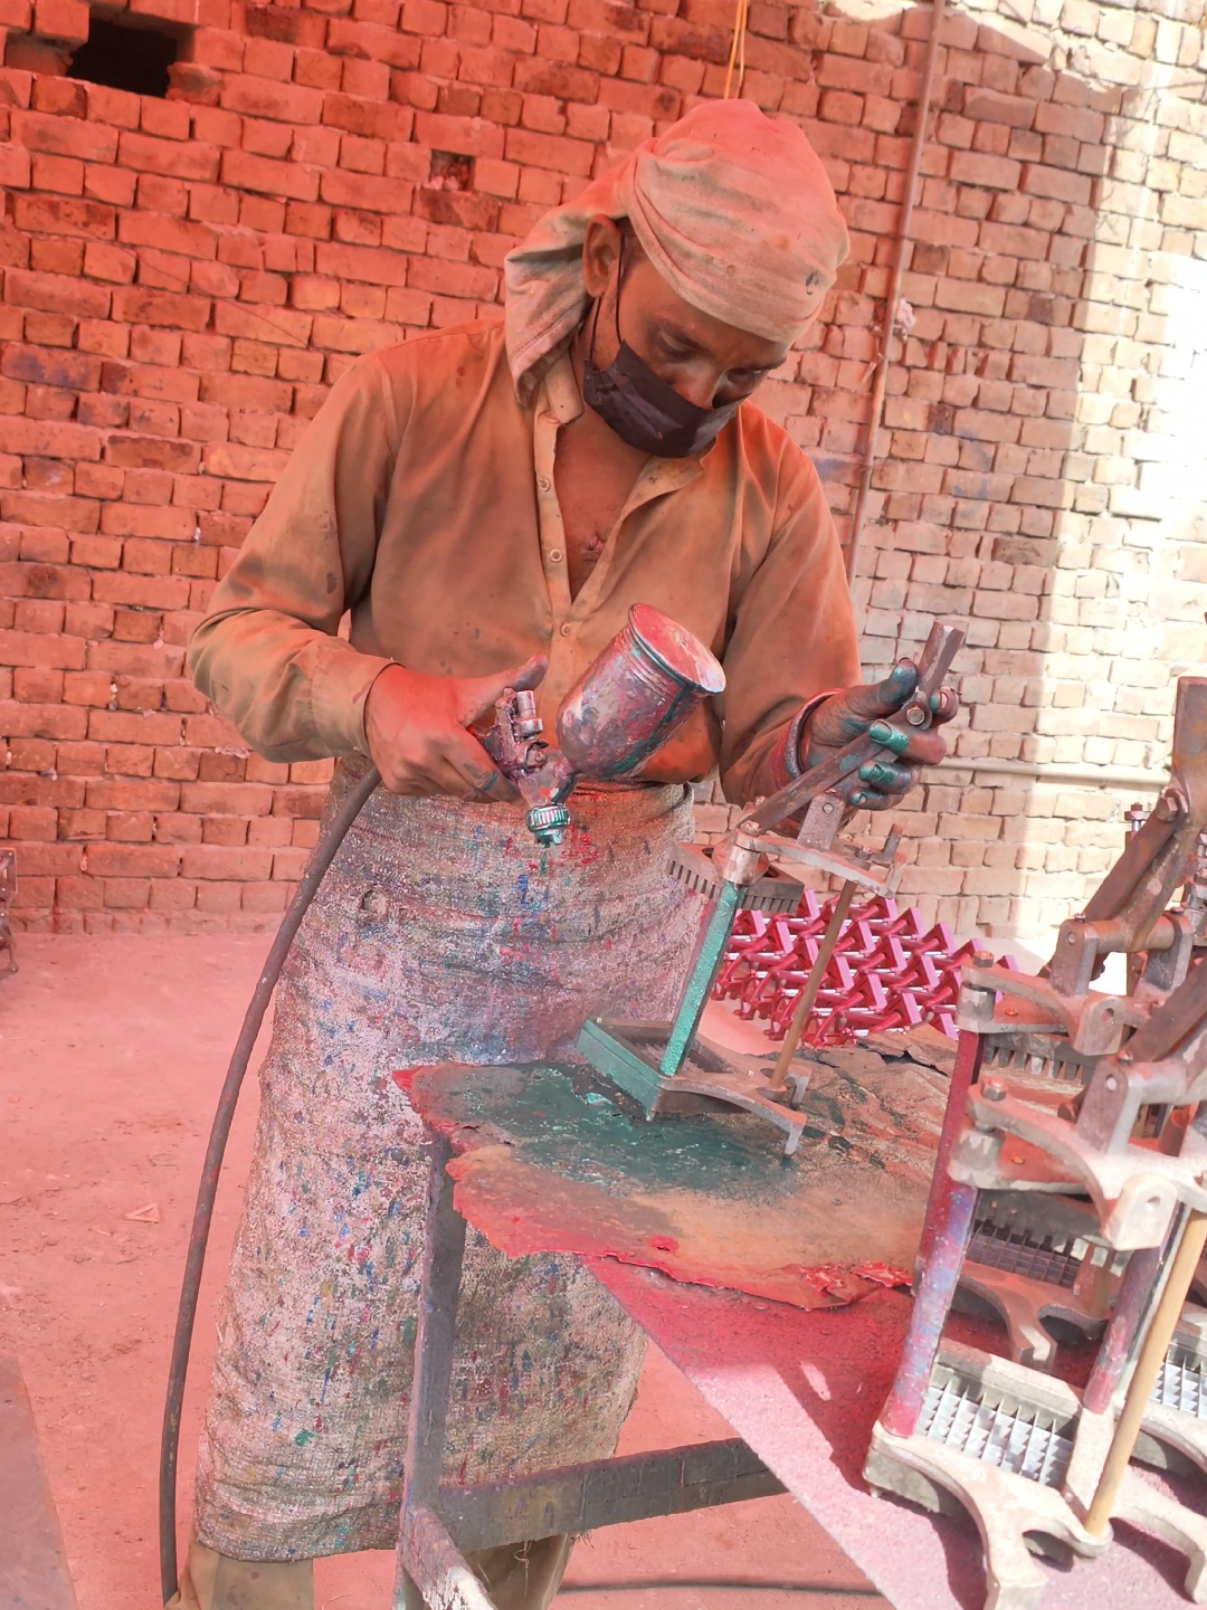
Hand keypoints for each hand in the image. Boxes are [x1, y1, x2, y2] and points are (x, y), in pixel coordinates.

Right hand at [365, 655, 547, 800]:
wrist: (373, 700)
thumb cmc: (426, 694)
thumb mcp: (469, 689)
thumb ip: (511, 681)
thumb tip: (543, 662)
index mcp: (443, 736)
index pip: (484, 776)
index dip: (505, 787)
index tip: (519, 791)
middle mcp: (421, 760)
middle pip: (471, 791)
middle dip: (490, 790)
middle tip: (503, 784)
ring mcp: (406, 775)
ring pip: (452, 793)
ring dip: (466, 785)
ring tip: (468, 765)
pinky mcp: (396, 785)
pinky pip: (432, 793)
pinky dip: (443, 784)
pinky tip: (441, 765)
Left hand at [802, 662, 957, 809]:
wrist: (815, 744)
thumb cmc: (845, 716)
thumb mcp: (859, 700)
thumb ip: (886, 690)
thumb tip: (908, 667)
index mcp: (918, 716)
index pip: (944, 710)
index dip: (945, 705)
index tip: (933, 699)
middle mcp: (917, 745)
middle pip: (934, 749)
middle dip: (910, 742)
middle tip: (876, 730)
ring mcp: (902, 771)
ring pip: (909, 779)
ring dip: (887, 774)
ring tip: (864, 768)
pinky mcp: (884, 793)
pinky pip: (885, 800)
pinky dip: (870, 797)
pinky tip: (854, 792)